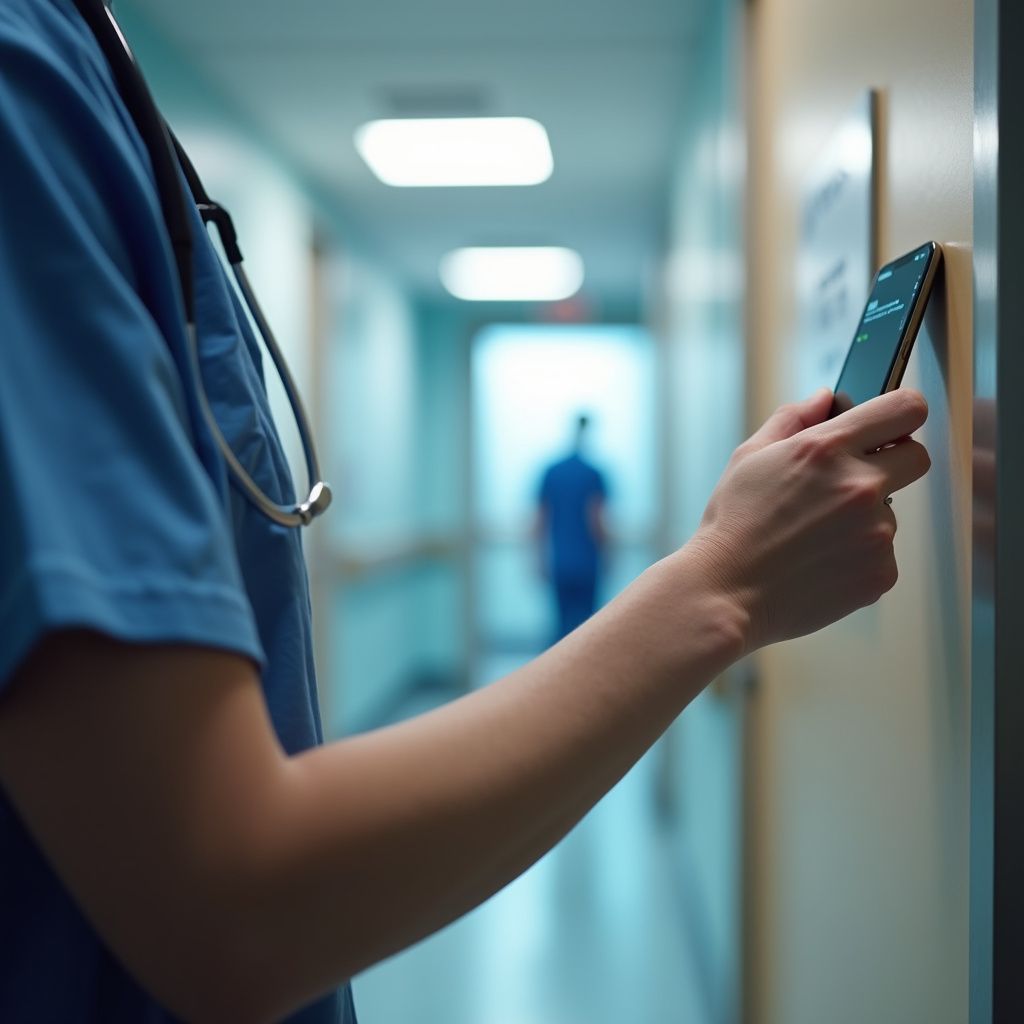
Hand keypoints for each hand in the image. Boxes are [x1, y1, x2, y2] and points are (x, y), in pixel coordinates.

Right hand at [687, 387, 930, 652]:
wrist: (725, 593)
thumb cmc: (731, 526)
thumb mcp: (749, 457)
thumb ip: (792, 419)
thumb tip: (824, 399)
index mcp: (827, 449)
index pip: (906, 408)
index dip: (901, 413)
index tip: (890, 425)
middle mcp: (860, 486)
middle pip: (917, 457)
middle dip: (892, 463)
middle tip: (850, 483)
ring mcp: (876, 533)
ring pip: (891, 512)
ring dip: (864, 518)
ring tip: (813, 537)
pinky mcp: (881, 573)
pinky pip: (883, 554)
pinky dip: (858, 557)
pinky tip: (818, 563)